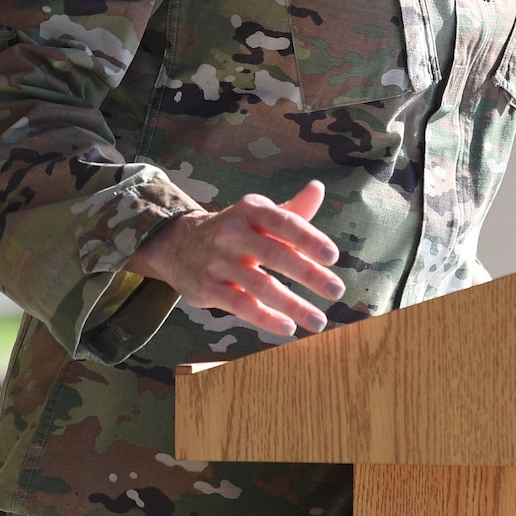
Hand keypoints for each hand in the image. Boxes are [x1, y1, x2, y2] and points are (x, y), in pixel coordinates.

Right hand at [128, 180, 342, 337]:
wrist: (178, 245)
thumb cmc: (235, 231)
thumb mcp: (258, 215)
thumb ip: (292, 209)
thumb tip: (318, 188)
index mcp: (250, 210)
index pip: (283, 222)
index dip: (308, 238)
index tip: (333, 256)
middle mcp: (232, 233)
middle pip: (274, 254)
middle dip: (308, 273)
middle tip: (336, 290)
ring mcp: (218, 261)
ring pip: (259, 285)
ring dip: (292, 305)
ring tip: (318, 321)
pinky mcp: (207, 288)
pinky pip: (240, 305)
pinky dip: (265, 318)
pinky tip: (288, 327)